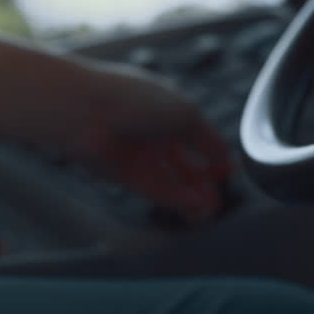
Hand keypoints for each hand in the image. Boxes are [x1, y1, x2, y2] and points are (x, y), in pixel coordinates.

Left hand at [58, 62, 233, 220]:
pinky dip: (175, 199)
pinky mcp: (124, 176)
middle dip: (202, 182)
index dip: (215, 156)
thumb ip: (210, 141)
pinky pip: (155, 190)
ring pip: (171, 181)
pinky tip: (194, 207)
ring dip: (191, 196)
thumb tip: (228, 162)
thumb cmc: (135, 101)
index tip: (228, 173)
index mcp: (169, 110)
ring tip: (208, 211)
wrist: (85, 111)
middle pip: (184, 164)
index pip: (198, 137)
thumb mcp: (187, 115)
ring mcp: (139, 156)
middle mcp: (154, 134)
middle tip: (219, 199)